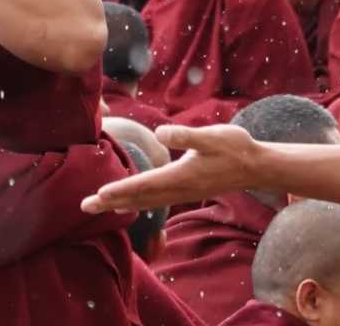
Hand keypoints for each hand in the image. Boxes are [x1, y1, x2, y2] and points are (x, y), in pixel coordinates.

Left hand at [81, 124, 261, 213]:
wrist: (255, 166)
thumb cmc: (235, 147)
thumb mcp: (212, 136)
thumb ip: (186, 135)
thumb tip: (161, 132)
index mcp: (181, 175)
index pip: (144, 184)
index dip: (120, 190)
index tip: (98, 195)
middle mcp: (179, 188)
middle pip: (139, 198)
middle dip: (111, 203)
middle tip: (83, 207)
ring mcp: (182, 193)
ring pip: (146, 202)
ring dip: (121, 205)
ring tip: (99, 207)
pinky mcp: (186, 192)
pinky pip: (156, 202)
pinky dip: (138, 203)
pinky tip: (129, 204)